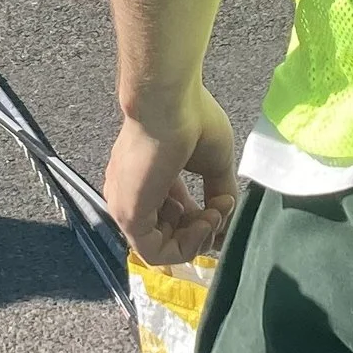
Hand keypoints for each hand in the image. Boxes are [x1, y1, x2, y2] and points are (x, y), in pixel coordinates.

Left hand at [107, 86, 238, 266]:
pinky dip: (187, 245)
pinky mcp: (129, 215)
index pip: (170, 218)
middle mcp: (130, 196)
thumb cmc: (190, 118)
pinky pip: (156, 252)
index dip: (201, 222)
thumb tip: (226, 221)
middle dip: (201, 231)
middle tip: (222, 208)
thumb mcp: (213, 163)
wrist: (169, 100)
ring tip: (215, 211)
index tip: (224, 206)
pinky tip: (206, 218)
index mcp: (145, 180)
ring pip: (160, 248)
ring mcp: (126, 206)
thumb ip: (218, 193)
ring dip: (197, 238)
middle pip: (166, 236)